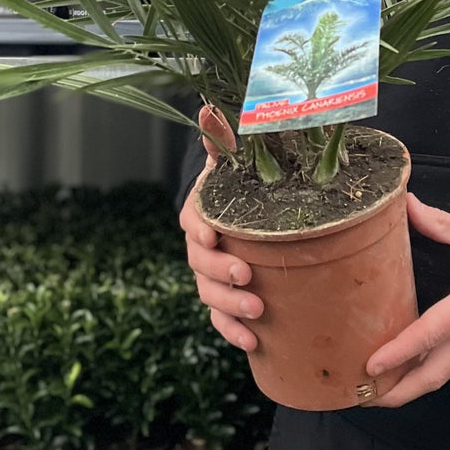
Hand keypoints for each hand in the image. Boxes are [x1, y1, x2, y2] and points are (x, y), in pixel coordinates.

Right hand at [178, 105, 263, 350]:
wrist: (257, 213)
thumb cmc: (246, 183)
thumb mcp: (239, 159)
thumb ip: (224, 138)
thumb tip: (208, 107)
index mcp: (202, 211)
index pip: (191, 220)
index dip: (199, 229)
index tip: (214, 235)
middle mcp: (202, 246)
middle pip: (200, 264)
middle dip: (220, 273)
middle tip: (247, 276)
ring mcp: (212, 275)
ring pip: (209, 295)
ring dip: (229, 306)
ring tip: (257, 310)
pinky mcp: (225, 300)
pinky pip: (220, 320)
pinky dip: (232, 332)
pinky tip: (252, 342)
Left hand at [366, 194, 449, 406]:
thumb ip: (440, 223)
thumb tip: (407, 205)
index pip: (432, 332)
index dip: (400, 352)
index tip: (372, 366)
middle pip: (438, 371)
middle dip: (401, 389)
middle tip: (366, 397)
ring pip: (449, 373)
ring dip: (416, 383)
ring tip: (383, 387)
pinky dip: (436, 371)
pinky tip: (415, 368)